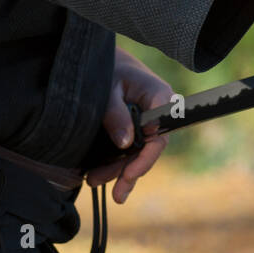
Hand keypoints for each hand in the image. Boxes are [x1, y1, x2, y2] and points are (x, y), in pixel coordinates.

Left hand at [84, 46, 171, 203]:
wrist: (102, 57)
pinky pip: (129, 147)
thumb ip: (115, 113)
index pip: (159, 136)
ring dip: (118, 170)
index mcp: (160, 98)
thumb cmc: (107, 67)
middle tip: (115, 195)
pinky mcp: (134, 125)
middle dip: (128, 172)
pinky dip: (114, 161)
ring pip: (136, 152)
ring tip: (93, 181)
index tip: (129, 174)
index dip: (145, 158)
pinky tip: (99, 174)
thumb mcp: (107, 88)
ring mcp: (146, 120)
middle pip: (148, 150)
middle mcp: (158, 112)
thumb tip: (125, 143)